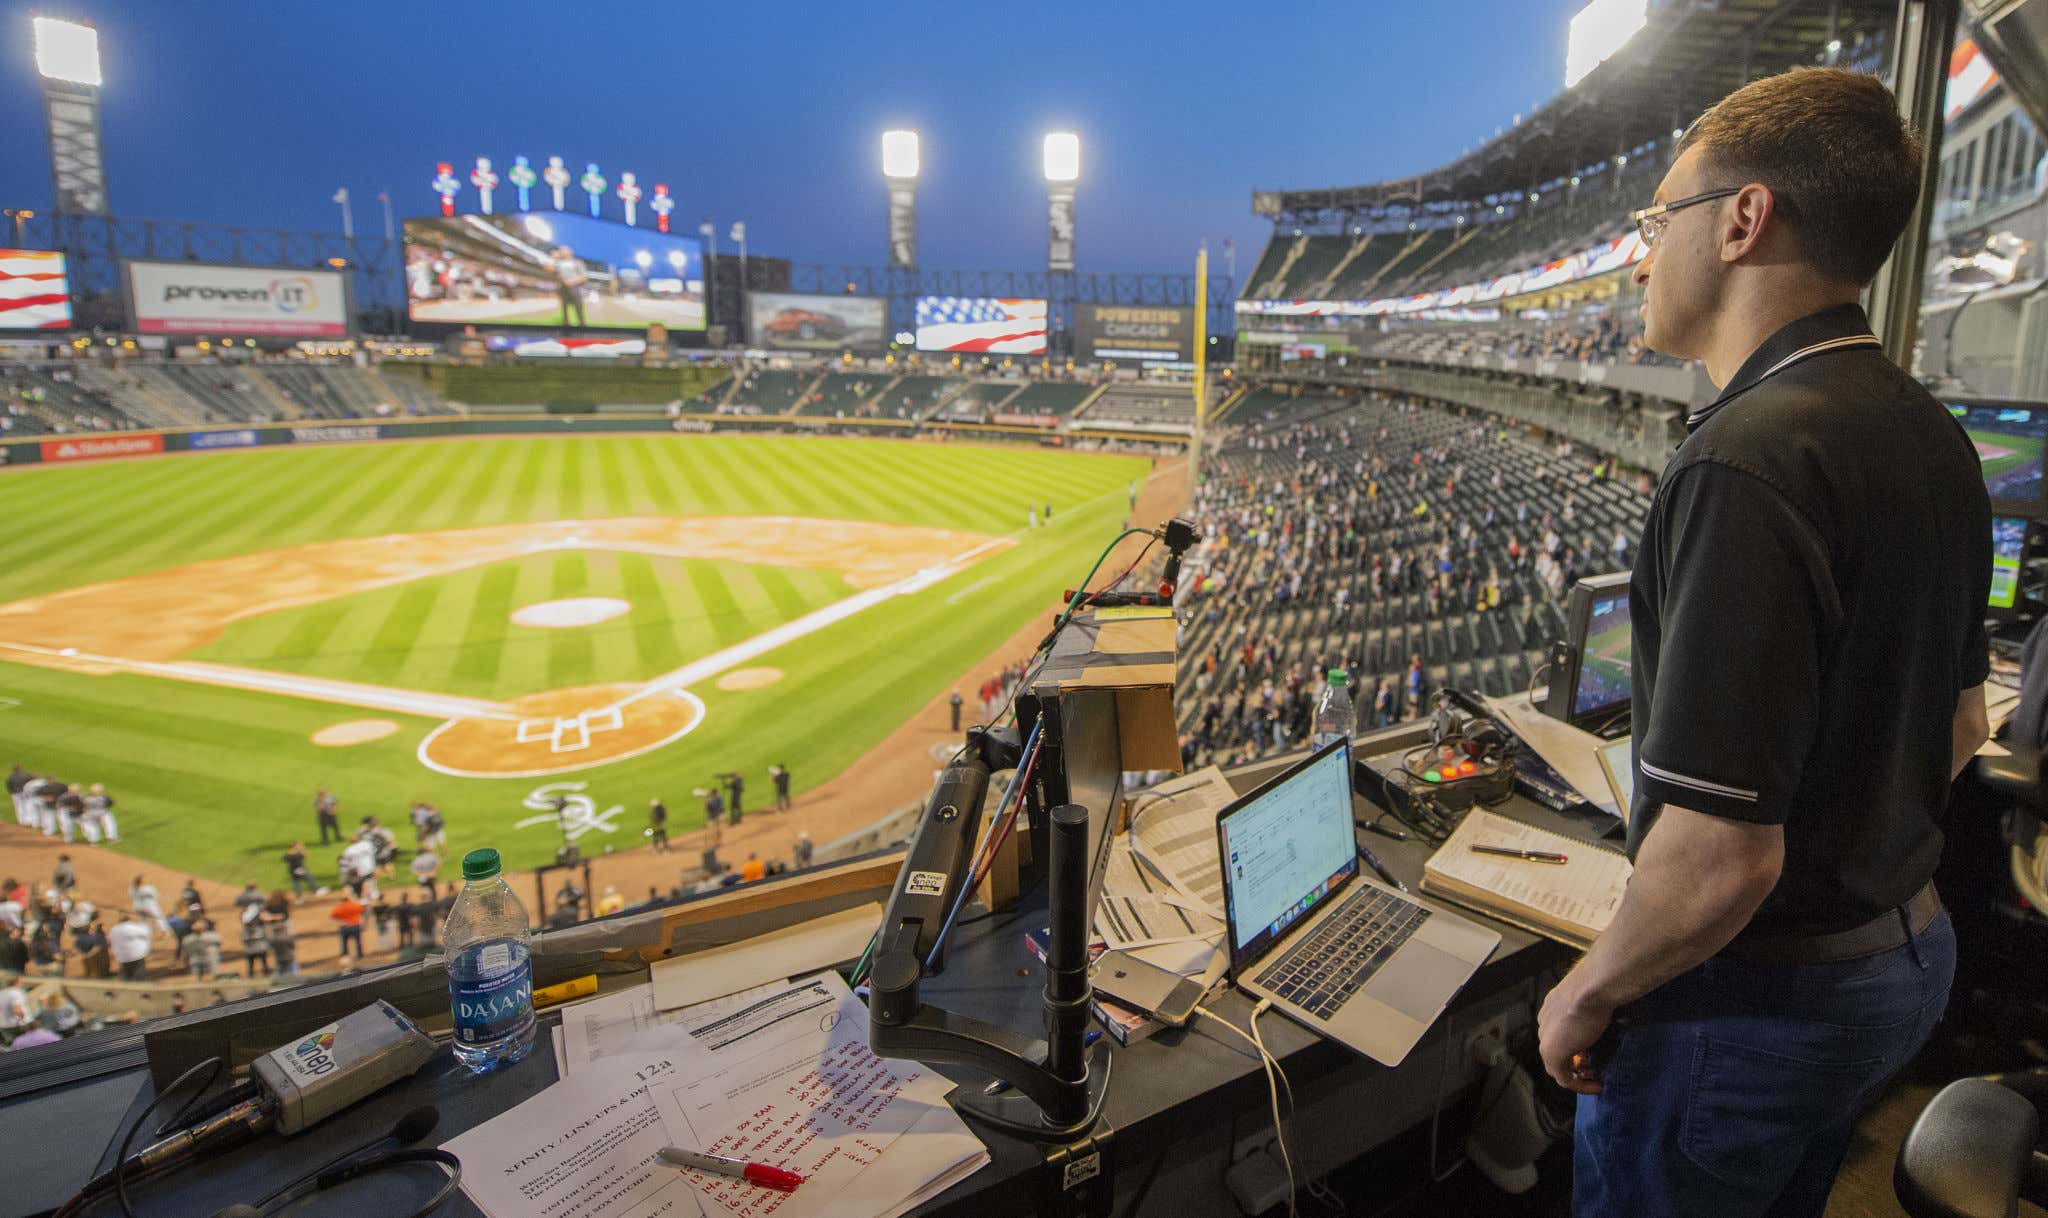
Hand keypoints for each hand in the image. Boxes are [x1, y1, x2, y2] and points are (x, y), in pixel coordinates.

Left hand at [1538, 973, 1612, 1095]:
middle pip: (1556, 1051)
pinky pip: (1564, 1079)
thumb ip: (1591, 1011)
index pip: (1558, 1034)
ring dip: (1577, 1077)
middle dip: (1575, 1064)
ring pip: (1557, 1067)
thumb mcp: (1593, 1000)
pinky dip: (1580, 1086)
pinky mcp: (1552, 1054)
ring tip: (1597, 1081)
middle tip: (1596, 1071)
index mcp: (1551, 1008)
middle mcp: (1544, 1023)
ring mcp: (1546, 1039)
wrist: (1591, 987)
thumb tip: (1606, 1014)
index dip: (1575, 1048)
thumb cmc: (1597, 988)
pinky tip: (1597, 1086)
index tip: (1594, 1055)